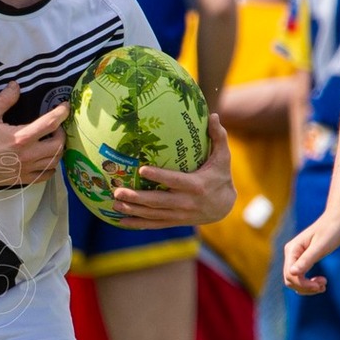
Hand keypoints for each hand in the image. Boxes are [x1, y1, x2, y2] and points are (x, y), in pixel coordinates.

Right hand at [0, 82, 67, 190]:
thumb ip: (4, 100)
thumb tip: (16, 85)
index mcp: (22, 137)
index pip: (51, 123)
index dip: (61, 112)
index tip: (65, 106)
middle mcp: (28, 155)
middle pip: (58, 145)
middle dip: (61, 133)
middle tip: (55, 127)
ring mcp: (26, 169)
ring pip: (54, 162)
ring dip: (57, 150)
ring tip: (52, 142)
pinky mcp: (21, 179)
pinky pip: (45, 176)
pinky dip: (50, 168)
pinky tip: (45, 161)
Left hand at [110, 115, 235, 226]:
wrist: (224, 207)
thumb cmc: (221, 176)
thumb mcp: (223, 157)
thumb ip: (218, 137)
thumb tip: (213, 115)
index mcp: (196, 185)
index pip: (174, 180)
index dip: (158, 176)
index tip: (142, 170)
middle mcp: (186, 202)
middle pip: (157, 201)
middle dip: (136, 198)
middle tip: (118, 192)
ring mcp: (179, 215)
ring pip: (152, 214)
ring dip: (132, 210)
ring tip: (114, 203)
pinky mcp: (175, 221)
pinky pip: (154, 224)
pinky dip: (137, 224)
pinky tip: (121, 220)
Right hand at [282, 208, 339, 294]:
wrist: (337, 220)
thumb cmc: (331, 230)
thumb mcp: (321, 246)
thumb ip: (306, 259)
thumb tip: (292, 273)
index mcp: (292, 250)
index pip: (290, 274)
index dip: (303, 284)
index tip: (320, 285)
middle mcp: (291, 254)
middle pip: (290, 279)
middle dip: (305, 287)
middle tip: (323, 286)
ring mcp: (296, 257)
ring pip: (294, 280)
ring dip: (307, 287)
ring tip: (323, 285)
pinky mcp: (303, 259)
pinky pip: (300, 277)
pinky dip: (309, 283)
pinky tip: (321, 282)